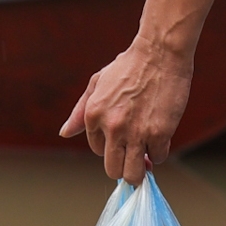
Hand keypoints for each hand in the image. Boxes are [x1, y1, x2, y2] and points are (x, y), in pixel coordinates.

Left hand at [61, 37, 192, 184]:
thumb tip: (65, 133)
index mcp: (93, 115)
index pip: (97, 150)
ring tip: (146, 155)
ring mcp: (136, 132)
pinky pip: (158, 157)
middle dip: (124, 167)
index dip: (112, 146)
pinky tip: (161, 135)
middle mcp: (112, 127)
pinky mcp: (159, 133)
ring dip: (141, 169)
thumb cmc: (130, 66)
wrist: (160, 52)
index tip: (122, 137)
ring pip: (133, 173)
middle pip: (113, 170)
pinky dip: (160, 151)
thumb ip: (79, 111)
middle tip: (134, 157)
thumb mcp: (97, 83)